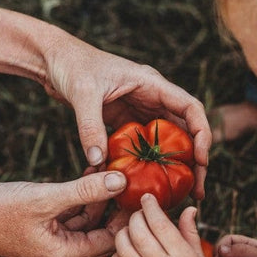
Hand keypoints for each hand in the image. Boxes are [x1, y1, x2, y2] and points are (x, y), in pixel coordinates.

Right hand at [0, 170, 129, 256]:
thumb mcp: (46, 197)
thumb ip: (84, 190)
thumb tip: (119, 180)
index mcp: (62, 255)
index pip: (109, 242)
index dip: (128, 219)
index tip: (143, 195)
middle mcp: (58, 254)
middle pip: (100, 233)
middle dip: (115, 207)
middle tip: (133, 181)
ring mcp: (49, 242)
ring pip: (85, 221)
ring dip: (98, 198)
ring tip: (113, 171)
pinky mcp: (40, 229)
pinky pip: (69, 215)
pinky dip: (80, 197)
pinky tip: (91, 174)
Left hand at [40, 34, 209, 195]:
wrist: (55, 60)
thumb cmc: (72, 65)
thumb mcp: (82, 93)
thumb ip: (90, 126)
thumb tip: (99, 162)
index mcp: (152, 84)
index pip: (190, 107)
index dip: (202, 134)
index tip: (201, 161)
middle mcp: (152, 97)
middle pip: (185, 130)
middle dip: (195, 160)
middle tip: (197, 191)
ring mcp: (139, 110)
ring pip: (167, 141)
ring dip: (174, 167)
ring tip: (180, 196)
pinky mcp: (125, 121)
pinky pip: (143, 146)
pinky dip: (147, 165)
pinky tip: (146, 186)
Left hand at [111, 194, 223, 256]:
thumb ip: (190, 231)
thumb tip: (187, 207)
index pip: (160, 223)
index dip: (150, 206)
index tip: (147, 198)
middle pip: (138, 234)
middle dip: (135, 217)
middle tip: (137, 214)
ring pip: (124, 251)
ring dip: (122, 235)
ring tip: (129, 231)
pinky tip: (123, 252)